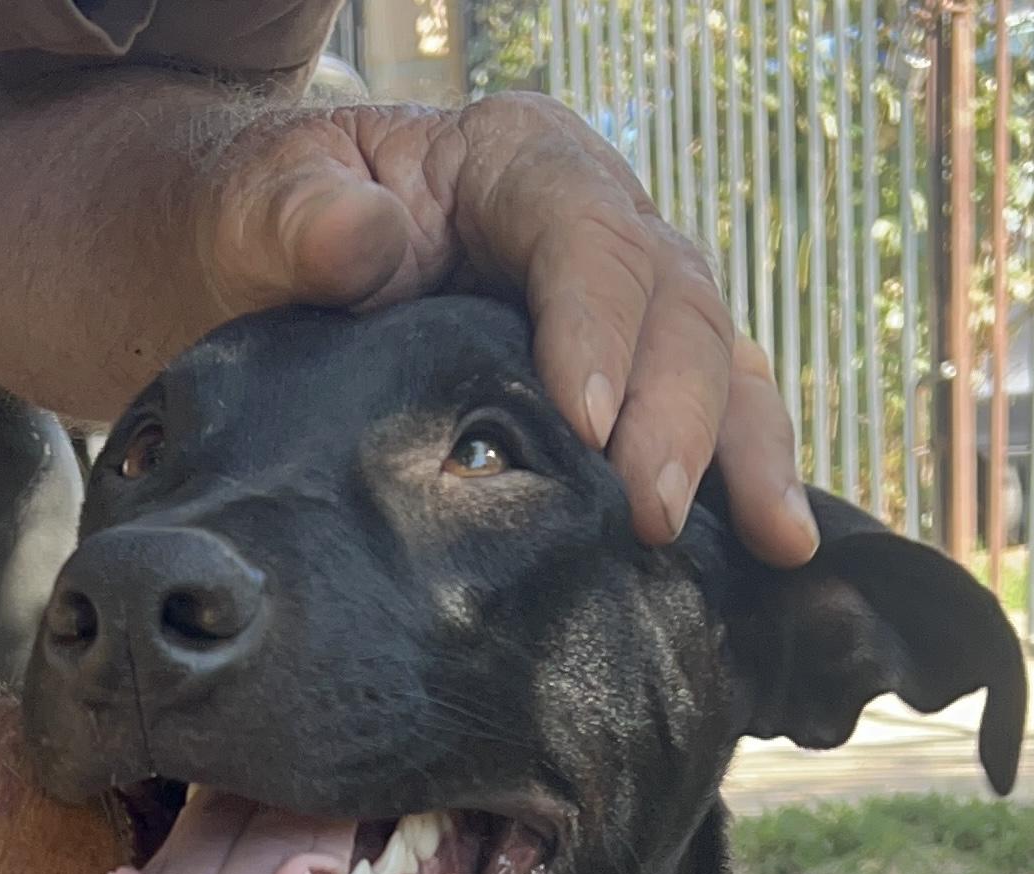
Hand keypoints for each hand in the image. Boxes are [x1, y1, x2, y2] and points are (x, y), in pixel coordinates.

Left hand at [193, 93, 816, 563]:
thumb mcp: (257, 206)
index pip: (586, 232)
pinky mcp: (627, 377)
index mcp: (519, 162)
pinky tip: (775, 551)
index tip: (587, 425)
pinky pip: (708, 416)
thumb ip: (300, 218)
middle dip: (678, 413)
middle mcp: (595, 223)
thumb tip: (362, 240)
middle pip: (674, 301)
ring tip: (774, 541)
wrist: (261, 268)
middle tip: (653, 515)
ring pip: (717, 359)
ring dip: (746, 453)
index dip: (598, 325)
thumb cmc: (266, 229)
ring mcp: (622, 304)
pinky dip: (744, 478)